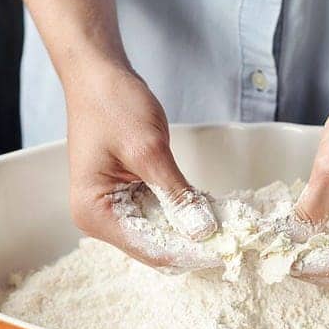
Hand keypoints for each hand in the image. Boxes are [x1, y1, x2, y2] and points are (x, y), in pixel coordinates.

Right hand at [65, 61, 219, 271]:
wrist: (99, 76)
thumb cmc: (113, 105)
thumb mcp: (148, 150)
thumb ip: (175, 194)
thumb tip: (202, 231)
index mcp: (94, 212)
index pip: (148, 248)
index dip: (188, 252)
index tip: (225, 251)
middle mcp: (100, 217)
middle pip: (154, 245)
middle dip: (192, 243)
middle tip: (234, 239)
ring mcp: (114, 207)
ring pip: (161, 231)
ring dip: (191, 228)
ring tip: (228, 226)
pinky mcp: (128, 194)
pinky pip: (160, 212)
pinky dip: (183, 210)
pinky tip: (210, 208)